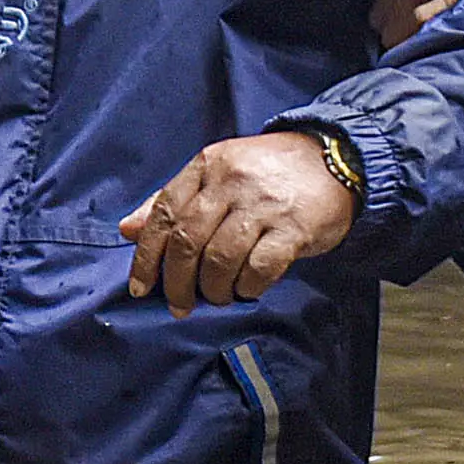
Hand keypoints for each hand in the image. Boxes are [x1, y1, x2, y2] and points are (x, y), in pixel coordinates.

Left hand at [118, 130, 359, 315]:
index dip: (147, 256)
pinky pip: (259, 268)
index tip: (141, 287)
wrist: (336, 159)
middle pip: (188, 241)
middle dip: (177, 282)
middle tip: (179, 304)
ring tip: (218, 296)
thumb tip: (127, 229)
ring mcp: (263, 204)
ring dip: (213, 289)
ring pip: (220, 259)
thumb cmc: (269, 174)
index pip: (164, 213)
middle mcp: (232, 181)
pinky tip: (247, 289)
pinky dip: (247, 287)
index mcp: (208, 165)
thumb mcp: (218, 173)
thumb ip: (174, 200)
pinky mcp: (294, 227)